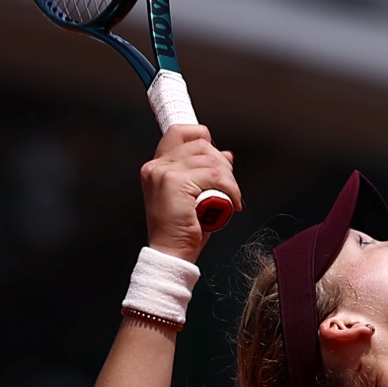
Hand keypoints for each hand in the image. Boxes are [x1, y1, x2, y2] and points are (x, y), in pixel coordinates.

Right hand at [141, 125, 238, 262]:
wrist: (171, 254)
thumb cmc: (182, 230)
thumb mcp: (195, 195)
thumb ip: (205, 171)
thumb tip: (225, 155)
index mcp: (156, 167)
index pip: (179, 132)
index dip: (202, 136)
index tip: (217, 155)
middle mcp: (156, 166)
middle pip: (201, 145)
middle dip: (222, 164)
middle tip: (228, 186)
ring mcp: (163, 172)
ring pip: (211, 161)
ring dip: (229, 180)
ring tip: (229, 197)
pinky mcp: (175, 182)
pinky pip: (214, 176)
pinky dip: (230, 189)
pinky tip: (231, 203)